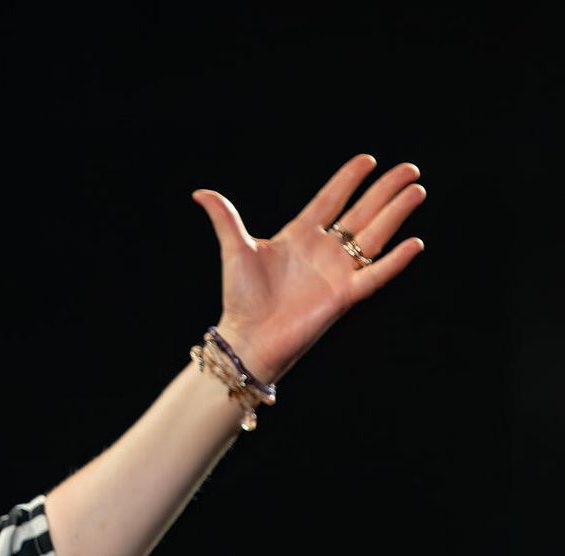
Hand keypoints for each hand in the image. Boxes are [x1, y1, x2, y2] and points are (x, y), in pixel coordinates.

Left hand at [192, 154, 425, 381]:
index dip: (348, 180)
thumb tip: (200, 193)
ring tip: (417, 191)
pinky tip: (414, 242)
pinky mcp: (344, 296)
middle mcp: (323, 251)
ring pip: (374, 236)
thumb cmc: (241, 296)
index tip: (368, 159)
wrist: (248, 336)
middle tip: (410, 168)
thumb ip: (225, 218)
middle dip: (384, 191)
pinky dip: (395, 261)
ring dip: (396, 214)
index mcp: (300, 236)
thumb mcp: (235, 249)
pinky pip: (375, 275)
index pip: (330, 200)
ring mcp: (336, 272)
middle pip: (361, 213)